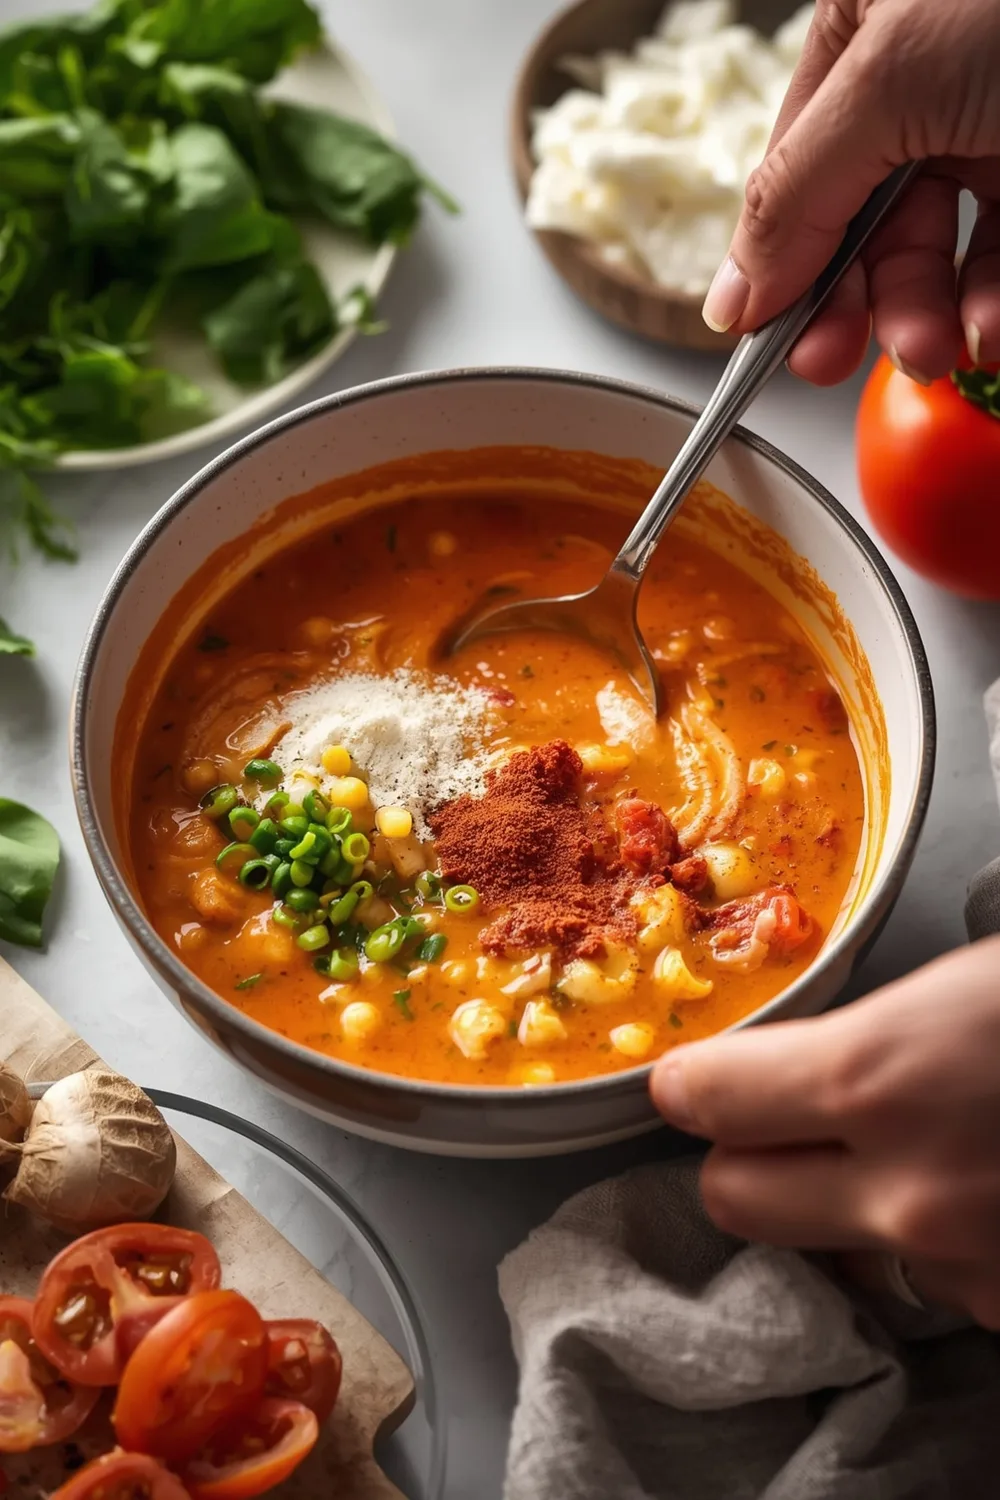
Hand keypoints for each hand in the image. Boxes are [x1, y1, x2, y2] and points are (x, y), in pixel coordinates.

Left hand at [650, 938, 999, 1327]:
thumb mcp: (963, 985)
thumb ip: (863, 1036)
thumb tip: (805, 1059)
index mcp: (877, 1082)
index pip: (709, 1101)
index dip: (695, 1082)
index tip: (693, 1077)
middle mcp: (902, 1197)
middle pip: (734, 1199)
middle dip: (746, 1155)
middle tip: (794, 1118)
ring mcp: (959, 1270)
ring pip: (834, 1251)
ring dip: (853, 1212)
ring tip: (930, 1151)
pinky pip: (929, 1283)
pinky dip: (942, 1247)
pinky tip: (987, 1192)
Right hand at [703, 0, 999, 385]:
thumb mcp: (889, 76)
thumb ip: (796, 192)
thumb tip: (732, 294)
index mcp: (865, 34)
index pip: (797, 174)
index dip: (781, 265)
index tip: (767, 344)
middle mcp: (928, 83)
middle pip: (867, 226)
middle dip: (862, 302)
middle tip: (840, 361)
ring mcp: (999, 127)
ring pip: (946, 254)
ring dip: (934, 318)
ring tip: (944, 349)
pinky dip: (999, 309)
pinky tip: (997, 330)